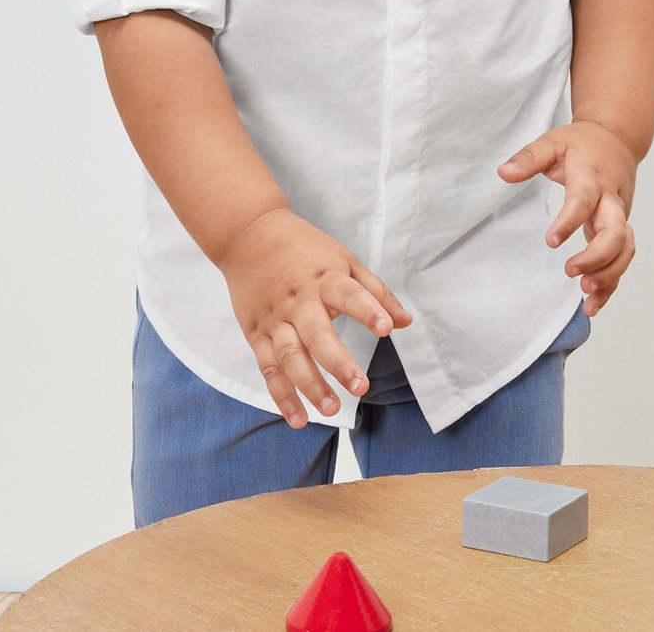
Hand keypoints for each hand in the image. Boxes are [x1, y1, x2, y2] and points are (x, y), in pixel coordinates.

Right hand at [215, 207, 412, 428]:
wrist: (248, 235)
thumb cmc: (304, 249)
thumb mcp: (344, 260)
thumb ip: (375, 292)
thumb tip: (405, 322)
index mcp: (324, 278)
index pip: (349, 294)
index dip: (368, 311)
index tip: (387, 328)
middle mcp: (298, 301)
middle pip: (317, 335)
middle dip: (338, 363)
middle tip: (360, 388)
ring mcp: (275, 319)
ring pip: (291, 357)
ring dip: (310, 387)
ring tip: (332, 410)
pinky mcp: (257, 334)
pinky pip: (268, 369)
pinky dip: (282, 396)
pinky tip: (299, 419)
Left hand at [497, 120, 638, 316]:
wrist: (617, 141)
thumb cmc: (581, 144)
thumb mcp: (553, 142)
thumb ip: (529, 157)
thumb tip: (503, 173)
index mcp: (591, 176)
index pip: (584, 200)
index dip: (570, 221)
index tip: (551, 242)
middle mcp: (610, 199)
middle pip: (616, 232)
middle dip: (598, 256)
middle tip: (571, 272)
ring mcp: (619, 215)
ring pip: (625, 249)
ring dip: (609, 274)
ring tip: (585, 295)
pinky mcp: (620, 229)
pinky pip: (622, 259)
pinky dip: (612, 283)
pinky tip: (593, 305)